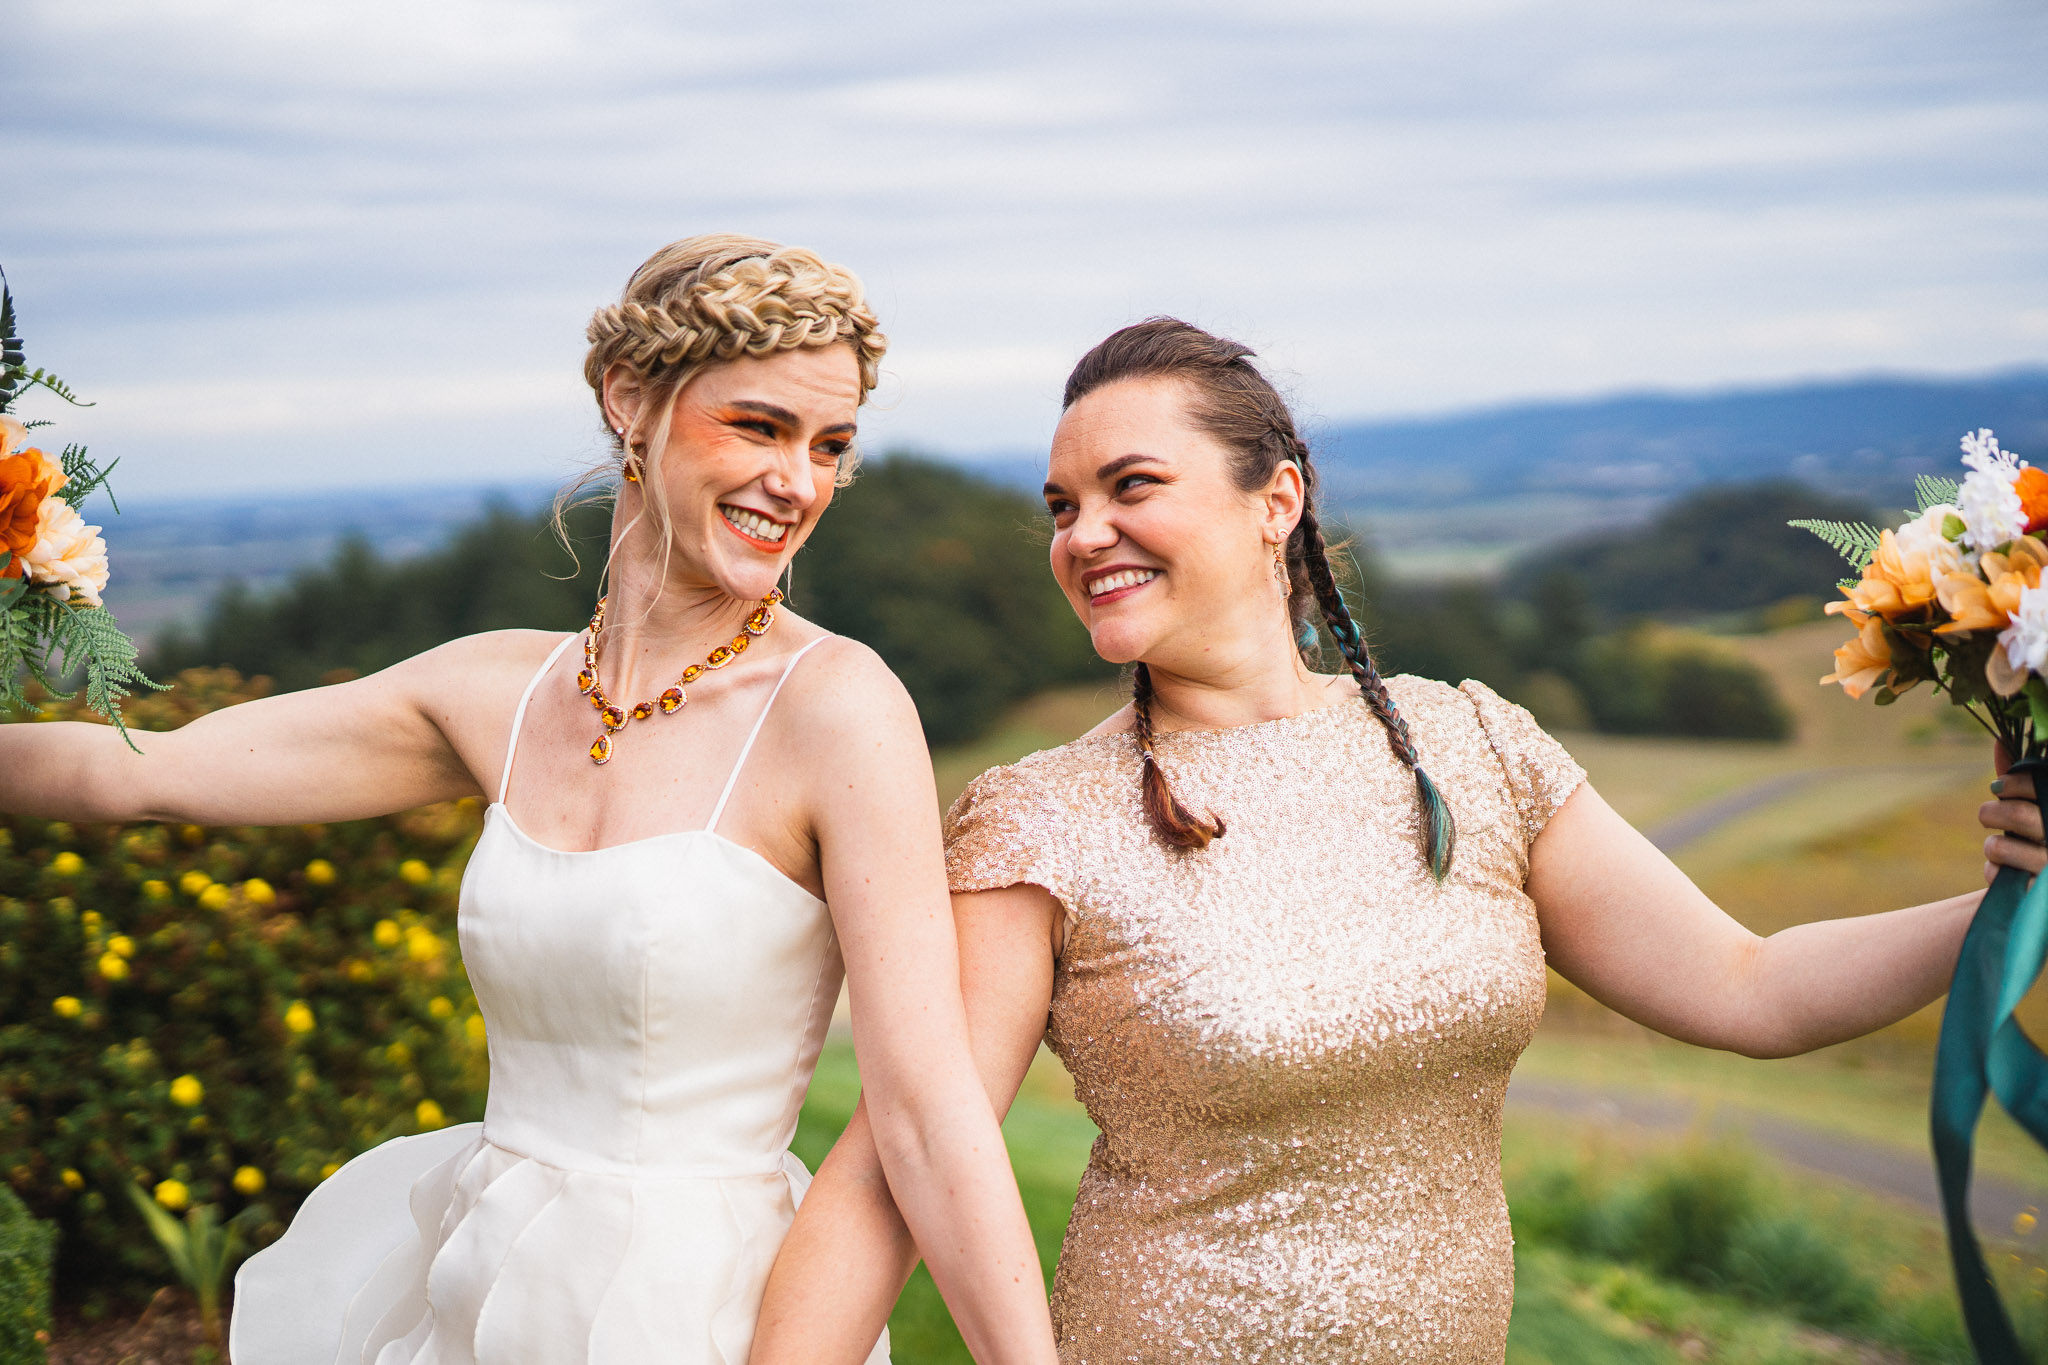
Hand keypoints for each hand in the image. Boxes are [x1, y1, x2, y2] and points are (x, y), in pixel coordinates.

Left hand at [1981, 744, 2044, 880]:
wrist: (2042, 893)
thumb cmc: (2039, 839)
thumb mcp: (2033, 807)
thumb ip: (2020, 778)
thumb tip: (1999, 741)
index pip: (2040, 785)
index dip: (2015, 783)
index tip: (2000, 787)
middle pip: (2018, 816)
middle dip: (1992, 813)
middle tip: (1989, 816)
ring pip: (2000, 847)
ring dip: (1992, 846)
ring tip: (2000, 848)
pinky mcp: (2038, 895)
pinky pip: (1996, 876)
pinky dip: (1992, 872)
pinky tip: (2009, 874)